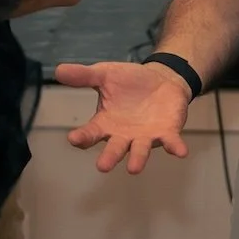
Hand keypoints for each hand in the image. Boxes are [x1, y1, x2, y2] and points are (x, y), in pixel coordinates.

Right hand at [54, 61, 191, 173]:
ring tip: (134, 168)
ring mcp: (145, 136)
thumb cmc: (129, 82)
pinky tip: (180, 152)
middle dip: (110, 157)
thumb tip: (57, 70)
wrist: (161, 79)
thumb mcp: (105, 74)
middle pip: (115, 149)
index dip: (82, 137)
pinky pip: (171, 142)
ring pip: (140, 151)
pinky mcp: (166, 132)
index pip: (90, 133)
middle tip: (103, 166)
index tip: (74, 138)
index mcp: (105, 123)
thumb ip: (84, 76)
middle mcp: (123, 135)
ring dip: (138, 159)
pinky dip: (175, 147)